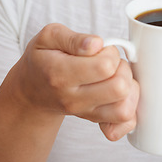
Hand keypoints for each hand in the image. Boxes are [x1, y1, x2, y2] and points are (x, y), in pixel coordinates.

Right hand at [14, 23, 139, 140]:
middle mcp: (74, 99)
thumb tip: (97, 44)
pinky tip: (120, 92)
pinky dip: (129, 107)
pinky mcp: (95, 120)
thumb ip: (74, 38)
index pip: (104, 67)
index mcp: (61, 74)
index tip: (100, 48)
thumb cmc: (43, 59)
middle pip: (119, 88)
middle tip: (109, 61)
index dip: (109, 52)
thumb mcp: (49, 37)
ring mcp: (85, 113)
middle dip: (122, 68)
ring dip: (128, 87)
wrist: (32, 89)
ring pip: (125, 108)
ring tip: (115, 75)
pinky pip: (124, 123)